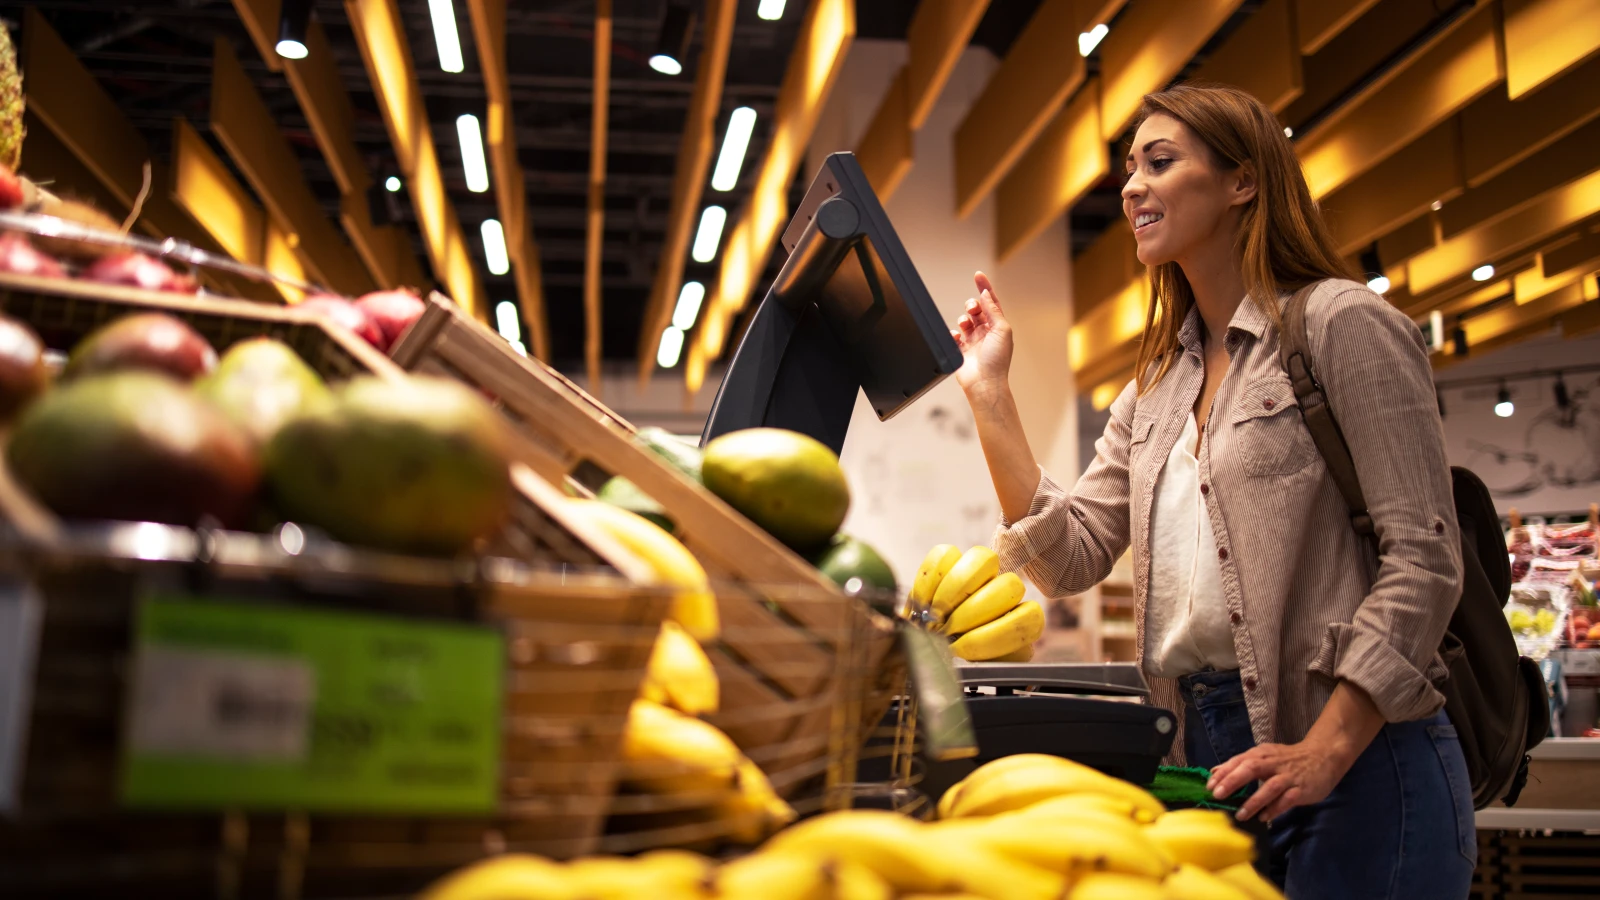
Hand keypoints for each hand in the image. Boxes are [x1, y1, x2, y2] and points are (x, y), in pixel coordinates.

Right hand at [952, 272, 1013, 393]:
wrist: (984, 383)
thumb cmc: (997, 360)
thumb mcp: (1001, 329)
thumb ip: (993, 310)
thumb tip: (986, 294)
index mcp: (998, 326)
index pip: (991, 302)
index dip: (984, 287)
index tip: (978, 275)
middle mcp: (986, 332)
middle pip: (976, 309)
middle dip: (972, 305)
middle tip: (972, 310)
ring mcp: (973, 340)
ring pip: (964, 320)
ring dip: (963, 319)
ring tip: (965, 326)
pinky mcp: (961, 349)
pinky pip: (954, 335)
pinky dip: (953, 333)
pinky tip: (957, 338)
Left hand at [1206, 739, 1352, 822]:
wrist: (1322, 756)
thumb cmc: (1287, 759)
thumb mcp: (1263, 756)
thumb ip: (1240, 765)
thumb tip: (1214, 772)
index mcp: (1261, 754)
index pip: (1239, 761)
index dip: (1223, 773)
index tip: (1209, 786)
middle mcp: (1273, 763)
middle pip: (1250, 769)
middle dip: (1233, 781)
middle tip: (1217, 796)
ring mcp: (1288, 776)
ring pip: (1269, 787)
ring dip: (1253, 801)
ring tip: (1240, 815)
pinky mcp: (1302, 789)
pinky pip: (1287, 800)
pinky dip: (1274, 809)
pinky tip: (1263, 817)